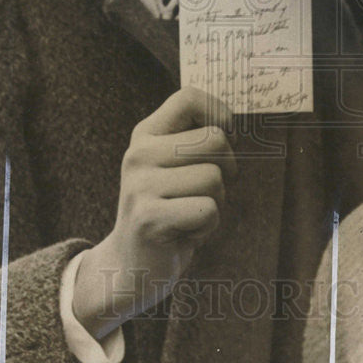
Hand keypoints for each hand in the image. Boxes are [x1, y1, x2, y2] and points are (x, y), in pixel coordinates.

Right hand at [72, 87, 234, 338]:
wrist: (130, 264)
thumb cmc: (169, 209)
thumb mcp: (174, 165)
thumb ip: (195, 139)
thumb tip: (231, 125)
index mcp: (146, 134)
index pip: (188, 98)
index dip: (219, 114)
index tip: (224, 139)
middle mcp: (138, 154)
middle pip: (214, 140)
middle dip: (226, 169)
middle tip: (206, 191)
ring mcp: (140, 186)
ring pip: (214, 178)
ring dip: (216, 202)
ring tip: (189, 214)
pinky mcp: (148, 219)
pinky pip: (208, 210)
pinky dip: (208, 227)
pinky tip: (185, 233)